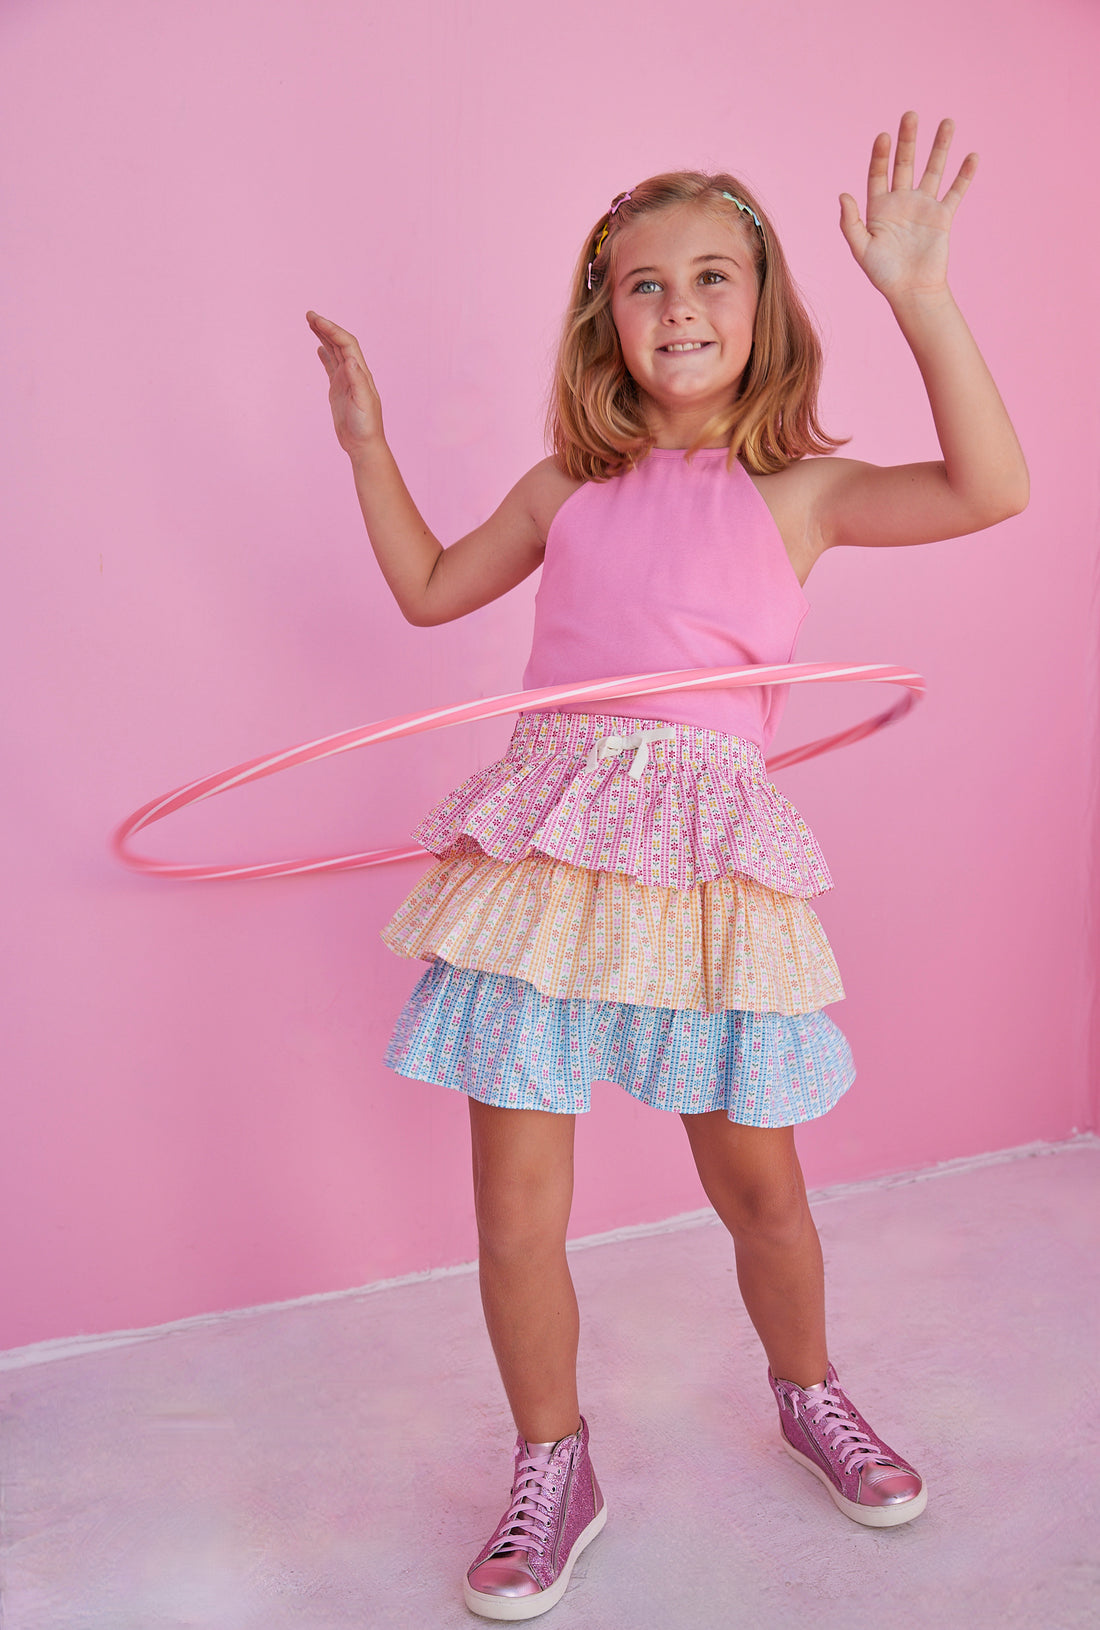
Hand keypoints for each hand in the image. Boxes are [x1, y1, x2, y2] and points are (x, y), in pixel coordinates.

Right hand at [306, 311, 385, 456]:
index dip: (332, 329)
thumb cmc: (366, 426)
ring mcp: (346, 379)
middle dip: (325, 327)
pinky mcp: (339, 389)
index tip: (316, 319)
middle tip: (309, 314)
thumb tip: (351, 360)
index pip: (346, 344)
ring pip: (334, 352)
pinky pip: (331, 366)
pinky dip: (325, 354)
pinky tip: (319, 347)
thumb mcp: (363, 403)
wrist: (363, 444)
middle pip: (339, 343)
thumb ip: (358, 381)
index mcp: (360, 373)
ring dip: (324, 336)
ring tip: (311, 323)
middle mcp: (354, 372)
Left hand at [839, 113, 977, 303]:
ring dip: (940, 147)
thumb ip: (850, 223)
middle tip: (910, 115)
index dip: (880, 155)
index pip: (878, 173)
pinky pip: (955, 192)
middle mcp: (902, 202)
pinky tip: (971, 156)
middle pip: (905, 164)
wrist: (911, 291)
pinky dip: (964, 175)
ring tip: (947, 122)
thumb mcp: (861, 249)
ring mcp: (923, 207)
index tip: (884, 136)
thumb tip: (843, 195)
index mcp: (879, 207)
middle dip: (908, 140)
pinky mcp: (942, 217)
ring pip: (933, 170)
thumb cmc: (883, 274)